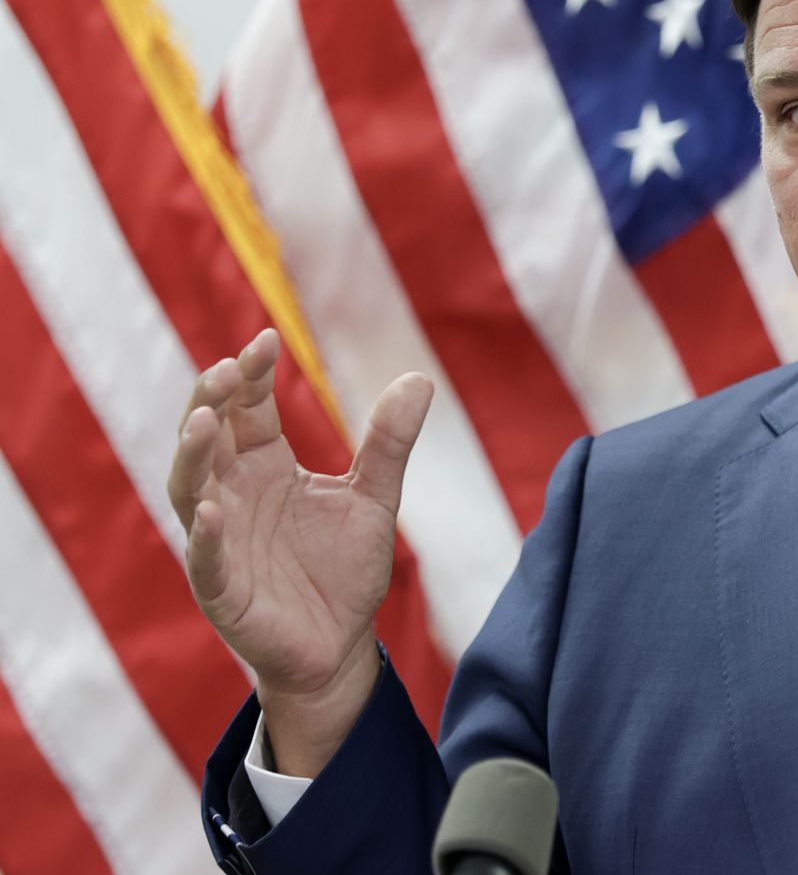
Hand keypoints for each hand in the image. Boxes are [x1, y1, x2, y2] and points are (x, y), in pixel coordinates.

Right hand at [167, 329, 432, 774]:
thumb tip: (419, 377)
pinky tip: (213, 512)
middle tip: (227, 371)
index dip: (250, 375)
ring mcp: (221, 541)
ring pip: (191, 489)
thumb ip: (388, 442)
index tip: (266, 340)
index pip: (247, 409)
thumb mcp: (375, 497)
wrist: (341, 643)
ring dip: (193, 456)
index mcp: (264, 466)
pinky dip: (207, 535)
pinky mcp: (222, 589)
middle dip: (211, 402)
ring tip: (203, 422)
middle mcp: (233, 494)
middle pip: (207, 438)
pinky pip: (206, 560)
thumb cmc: (344, 568)